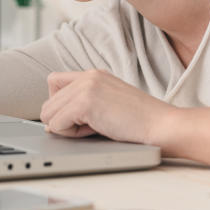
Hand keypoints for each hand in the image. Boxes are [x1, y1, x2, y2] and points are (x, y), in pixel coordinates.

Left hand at [40, 69, 172, 145]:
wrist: (162, 126)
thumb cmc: (141, 123)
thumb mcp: (109, 104)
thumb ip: (84, 105)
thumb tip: (51, 123)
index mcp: (94, 74)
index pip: (54, 83)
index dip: (60, 105)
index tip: (77, 119)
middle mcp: (88, 75)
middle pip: (48, 101)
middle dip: (63, 120)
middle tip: (88, 128)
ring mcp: (86, 87)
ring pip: (48, 113)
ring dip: (65, 128)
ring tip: (92, 130)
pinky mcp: (85, 102)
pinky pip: (56, 124)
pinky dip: (70, 134)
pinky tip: (93, 132)